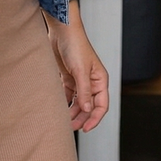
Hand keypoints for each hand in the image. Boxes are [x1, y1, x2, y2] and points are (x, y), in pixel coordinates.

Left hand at [47, 0, 109, 131]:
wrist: (61, 30)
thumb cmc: (75, 46)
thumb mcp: (80, 70)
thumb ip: (84, 91)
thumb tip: (87, 109)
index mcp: (100, 80)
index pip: (101, 105)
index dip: (94, 118)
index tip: (85, 129)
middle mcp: (91, 82)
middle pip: (89, 106)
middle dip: (82, 117)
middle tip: (71, 127)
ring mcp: (79, 80)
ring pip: (78, 102)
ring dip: (72, 112)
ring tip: (63, 120)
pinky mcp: (67, 77)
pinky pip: (68, 95)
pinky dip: (64, 102)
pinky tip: (58, 108)